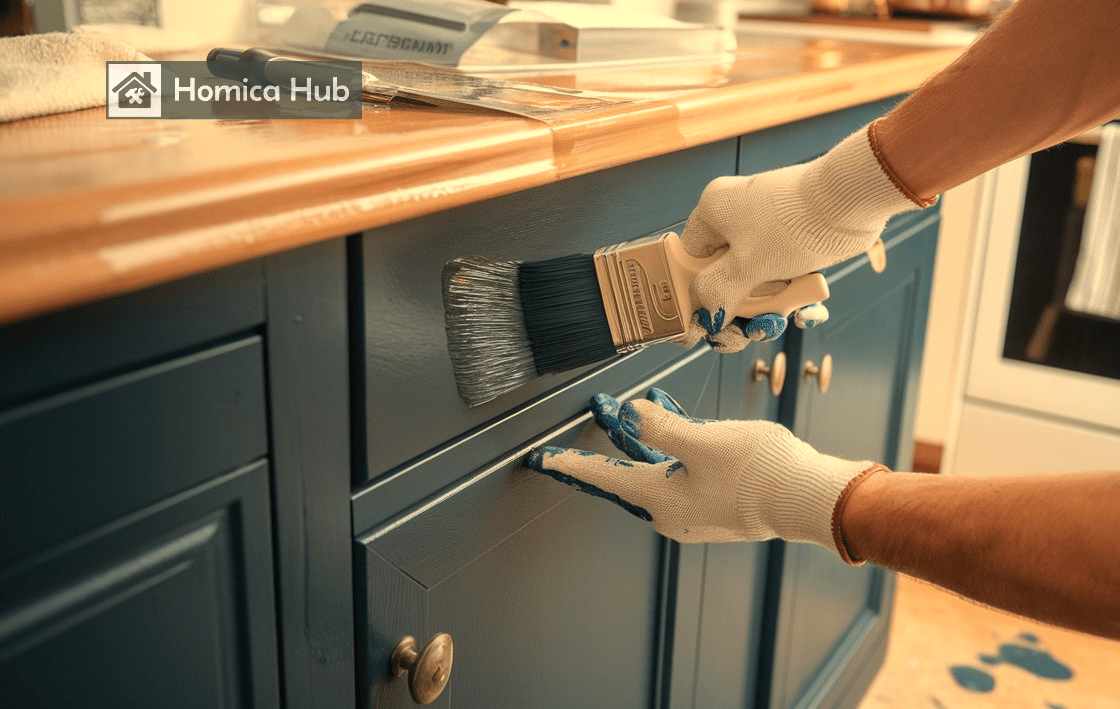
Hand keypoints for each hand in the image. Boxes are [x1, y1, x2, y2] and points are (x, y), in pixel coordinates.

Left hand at [525, 388, 881, 558]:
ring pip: (655, 466)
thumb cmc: (757, 471)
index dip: (570, 464)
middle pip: (625, 470)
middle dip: (609, 436)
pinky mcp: (715, 500)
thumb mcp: (701, 439)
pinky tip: (673, 416)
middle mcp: (671, 510)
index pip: (602, 478)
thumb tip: (632, 414)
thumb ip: (660, 426)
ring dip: (642, 436)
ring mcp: (694, 507)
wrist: (808, 498)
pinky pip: (680, 468)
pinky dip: (671, 443)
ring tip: (630, 405)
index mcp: (659, 499)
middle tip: (595, 408)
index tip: (543, 459)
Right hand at [680, 124, 923, 351]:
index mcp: (713, 214)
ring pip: (756, 286)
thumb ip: (717, 294)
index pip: (688, 263)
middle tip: (746, 334)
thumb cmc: (795, 223)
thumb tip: (703, 319)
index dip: (693, 300)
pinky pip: (785, 280)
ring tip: (785, 320)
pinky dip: (796, 300)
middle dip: (738, 313)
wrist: (855, 199)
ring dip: (771, 311)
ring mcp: (767, 232)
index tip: (701, 331)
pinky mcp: (795, 243)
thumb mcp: (748, 266)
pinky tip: (809, 313)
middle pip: (723, 280)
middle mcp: (736, 220)